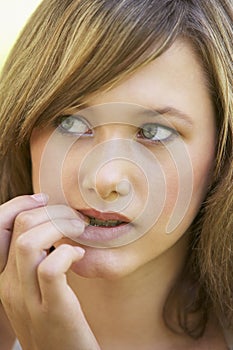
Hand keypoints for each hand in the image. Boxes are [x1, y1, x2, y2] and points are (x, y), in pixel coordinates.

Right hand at [0, 194, 100, 349]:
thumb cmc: (58, 324)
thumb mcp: (39, 293)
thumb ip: (38, 266)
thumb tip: (56, 231)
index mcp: (8, 280)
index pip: (4, 229)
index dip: (26, 207)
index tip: (52, 205)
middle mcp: (10, 287)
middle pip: (20, 228)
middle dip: (51, 212)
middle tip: (75, 218)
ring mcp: (27, 300)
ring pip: (29, 243)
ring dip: (59, 227)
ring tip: (79, 231)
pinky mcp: (51, 310)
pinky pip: (50, 268)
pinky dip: (67, 253)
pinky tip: (80, 255)